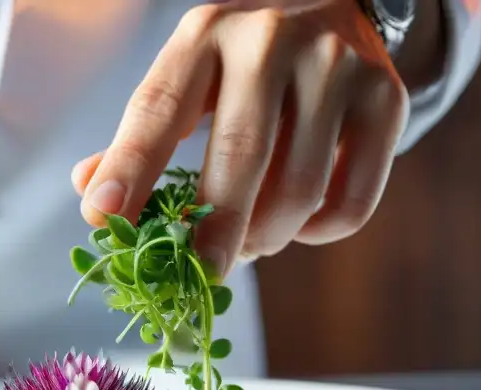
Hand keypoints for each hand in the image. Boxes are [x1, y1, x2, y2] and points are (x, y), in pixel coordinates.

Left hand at [72, 0, 411, 276]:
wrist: (340, 2)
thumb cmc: (245, 60)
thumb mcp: (188, 78)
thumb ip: (143, 138)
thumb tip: (94, 200)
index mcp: (205, 34)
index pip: (158, 108)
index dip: (129, 168)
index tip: (104, 219)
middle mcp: (270, 39)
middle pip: (239, 157)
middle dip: (213, 231)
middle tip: (200, 272)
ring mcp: (336, 65)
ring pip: (299, 190)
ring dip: (266, 237)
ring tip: (249, 241)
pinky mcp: (386, 97)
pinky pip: (351, 201)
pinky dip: (318, 233)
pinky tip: (298, 224)